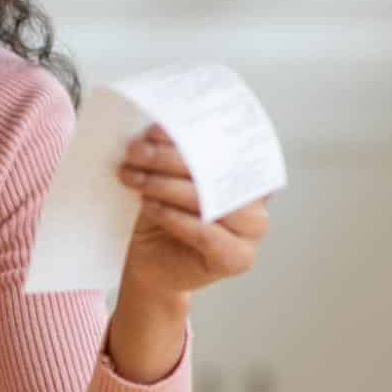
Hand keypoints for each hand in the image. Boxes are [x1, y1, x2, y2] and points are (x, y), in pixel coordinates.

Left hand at [116, 124, 271, 300]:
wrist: (151, 263)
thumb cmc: (161, 218)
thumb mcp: (164, 179)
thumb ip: (170, 156)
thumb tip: (156, 127)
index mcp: (245, 174)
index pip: (226, 146)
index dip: (192, 135)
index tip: (157, 129)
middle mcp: (255, 200)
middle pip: (216, 172)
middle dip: (171, 158)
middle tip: (137, 151)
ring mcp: (252, 232)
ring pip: (209, 201)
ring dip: (166, 186)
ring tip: (136, 179)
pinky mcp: (238, 259)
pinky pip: (205, 233)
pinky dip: (174, 217)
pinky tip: (150, 206)